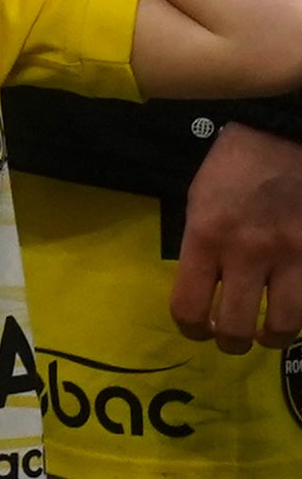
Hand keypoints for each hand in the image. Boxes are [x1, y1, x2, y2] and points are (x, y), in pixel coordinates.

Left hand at [178, 121, 301, 356]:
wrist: (284, 134)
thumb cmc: (234, 165)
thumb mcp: (199, 202)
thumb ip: (200, 246)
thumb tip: (205, 288)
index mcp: (206, 236)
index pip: (189, 306)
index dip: (189, 328)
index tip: (196, 329)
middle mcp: (248, 252)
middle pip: (235, 327)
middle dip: (230, 343)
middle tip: (231, 339)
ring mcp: (292, 254)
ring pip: (285, 325)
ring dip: (273, 338)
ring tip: (267, 333)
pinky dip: (300, 310)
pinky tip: (292, 306)